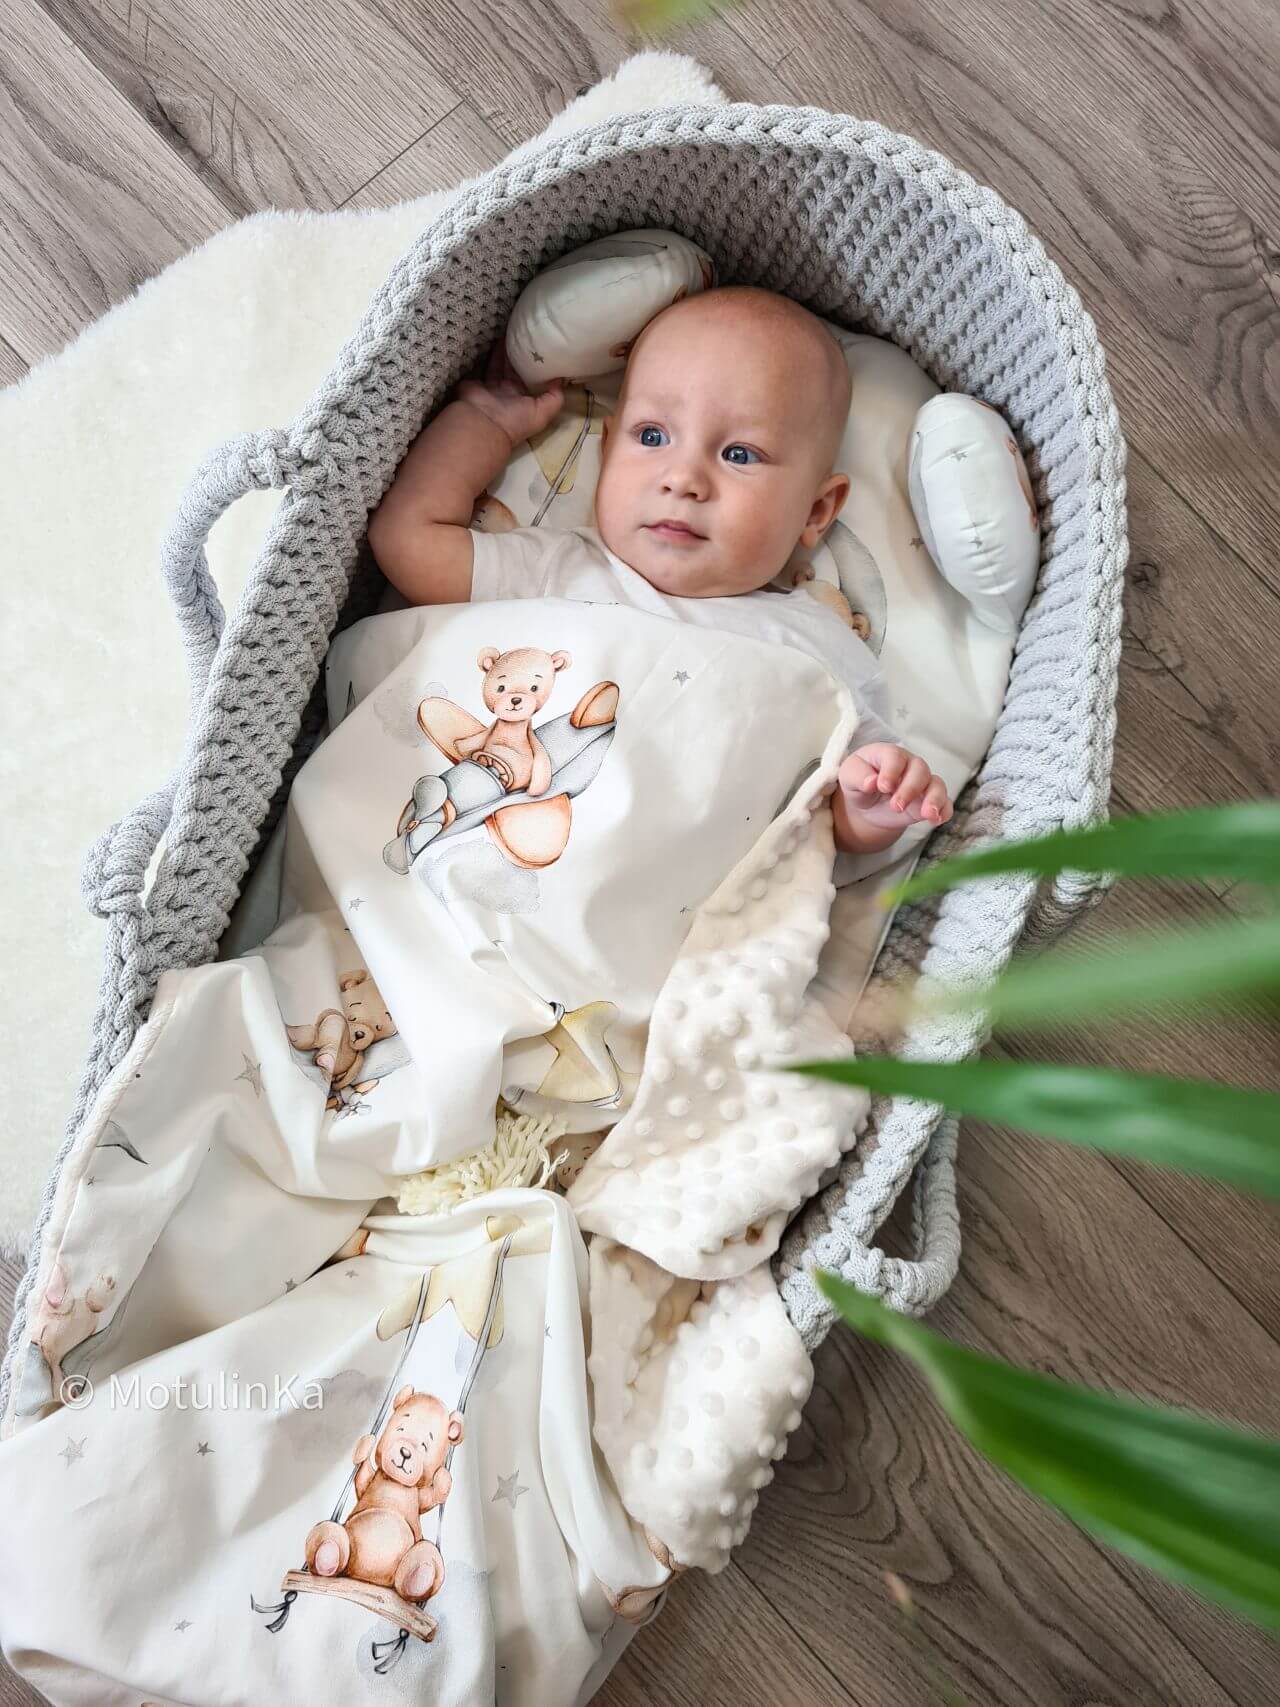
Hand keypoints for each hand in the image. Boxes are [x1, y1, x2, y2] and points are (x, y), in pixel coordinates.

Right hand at [456, 339, 563, 445]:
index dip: (537, 367)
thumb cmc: (515, 420)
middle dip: (522, 356)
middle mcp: (509, 392)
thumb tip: (562, 379)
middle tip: (529, 337)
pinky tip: (500, 337)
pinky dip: (494, 351)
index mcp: (524, 400)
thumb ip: (555, 398)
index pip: (532, 380)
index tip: (544, 350)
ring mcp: (493, 385)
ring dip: (508, 350)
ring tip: (516, 333)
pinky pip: (488, 362)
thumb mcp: (543, 413)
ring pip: (503, 364)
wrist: (484, 422)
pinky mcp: (479, 379)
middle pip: (517, 370)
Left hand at [838, 743, 952, 829]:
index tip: (882, 786)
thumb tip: (871, 782)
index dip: (891, 771)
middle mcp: (910, 765)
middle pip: (919, 769)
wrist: (868, 804)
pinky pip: (944, 802)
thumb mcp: (848, 777)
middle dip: (910, 789)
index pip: (894, 757)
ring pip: (936, 784)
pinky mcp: (929, 800)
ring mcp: (922, 783)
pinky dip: (944, 810)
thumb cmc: (859, 782)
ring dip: (933, 799)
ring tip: (927, 814)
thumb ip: (857, 776)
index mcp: (888, 754)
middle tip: (896, 806)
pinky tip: (937, 820)